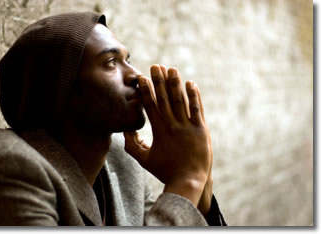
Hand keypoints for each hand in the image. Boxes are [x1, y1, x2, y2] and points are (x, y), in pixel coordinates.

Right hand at [124, 65, 212, 205]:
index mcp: (159, 130)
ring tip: (171, 69)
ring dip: (175, 83)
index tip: (143, 78)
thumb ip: (132, 145)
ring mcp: (188, 126)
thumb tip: (125, 130)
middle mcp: (173, 125)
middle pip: (165, 98)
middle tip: (156, 66)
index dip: (147, 91)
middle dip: (159, 81)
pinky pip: (197, 109)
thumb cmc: (165, 171)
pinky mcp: (201, 129)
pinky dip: (194, 96)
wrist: (188, 181)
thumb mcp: (144, 160)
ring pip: (181, 100)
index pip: (151, 106)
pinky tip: (191, 83)